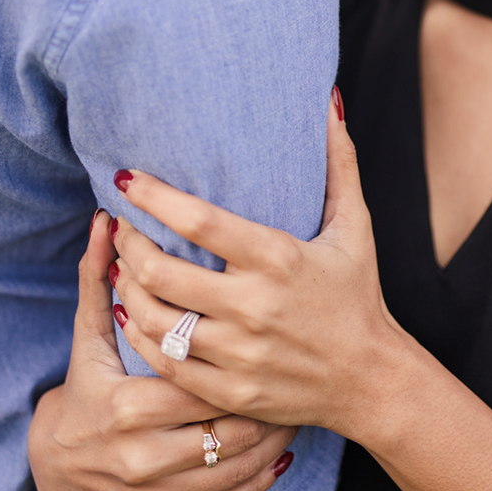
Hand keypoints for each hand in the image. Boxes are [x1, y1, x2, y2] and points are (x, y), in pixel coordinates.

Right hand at [29, 209, 296, 490]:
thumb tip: (108, 216)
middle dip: (266, 388)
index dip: (244, 346)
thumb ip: (98, 277)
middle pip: (228, 418)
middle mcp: (139, 457)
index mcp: (127, 407)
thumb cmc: (85, 386)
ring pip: (239, 460)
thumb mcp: (87, 336)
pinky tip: (285, 442)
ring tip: (301, 396)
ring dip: (275, 430)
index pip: (205, 372)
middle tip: (301, 356)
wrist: (57, 465)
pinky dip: (264, 471)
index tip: (274, 320)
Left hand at [111, 91, 406, 440]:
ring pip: (153, 316)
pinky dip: (139, 333)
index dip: (152, 197)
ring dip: (127, 288)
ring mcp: (239, 352)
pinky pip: (163, 359)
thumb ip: (339, 163)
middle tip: (120, 226)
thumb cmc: (358, 294)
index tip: (126, 179)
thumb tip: (330, 100)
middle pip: (162, 270)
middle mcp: (255, 305)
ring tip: (125, 267)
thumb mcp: (355, 226)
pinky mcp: (228, 390)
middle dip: (129, 243)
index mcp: (280, 258)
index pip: (199, 220)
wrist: (371, 378)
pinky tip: (133, 313)